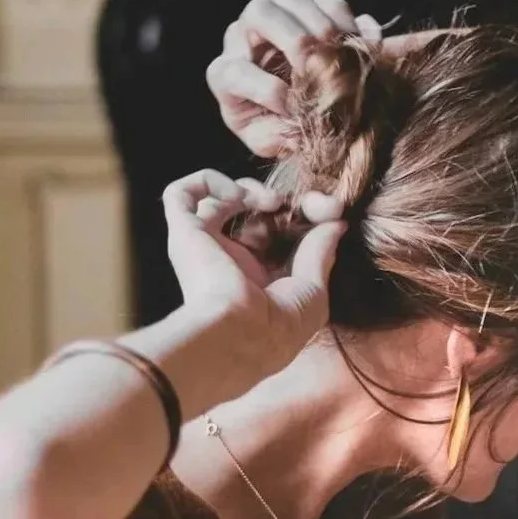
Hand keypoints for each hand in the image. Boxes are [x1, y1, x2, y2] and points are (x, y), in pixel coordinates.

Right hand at [162, 171, 345, 374]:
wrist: (239, 336)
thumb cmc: (278, 327)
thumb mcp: (313, 292)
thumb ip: (320, 253)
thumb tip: (336, 224)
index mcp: (257, 277)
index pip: (276, 231)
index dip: (303, 214)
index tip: (330, 211)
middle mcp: (228, 260)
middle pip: (248, 210)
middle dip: (280, 196)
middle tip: (305, 203)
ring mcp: (205, 246)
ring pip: (215, 199)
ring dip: (247, 187)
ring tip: (270, 202)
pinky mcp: (185, 233)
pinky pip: (181, 194)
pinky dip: (211, 182)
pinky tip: (238, 197)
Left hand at [206, 0, 384, 160]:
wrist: (291, 114)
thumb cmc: (271, 126)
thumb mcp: (266, 140)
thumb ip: (276, 138)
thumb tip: (302, 131)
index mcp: (227, 72)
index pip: (236, 71)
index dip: (265, 89)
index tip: (292, 107)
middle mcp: (246, 36)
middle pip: (260, 12)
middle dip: (291, 35)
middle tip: (313, 61)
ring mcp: (278, 18)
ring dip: (319, 21)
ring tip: (338, 48)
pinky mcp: (311, 14)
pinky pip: (330, 4)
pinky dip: (347, 22)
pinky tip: (358, 47)